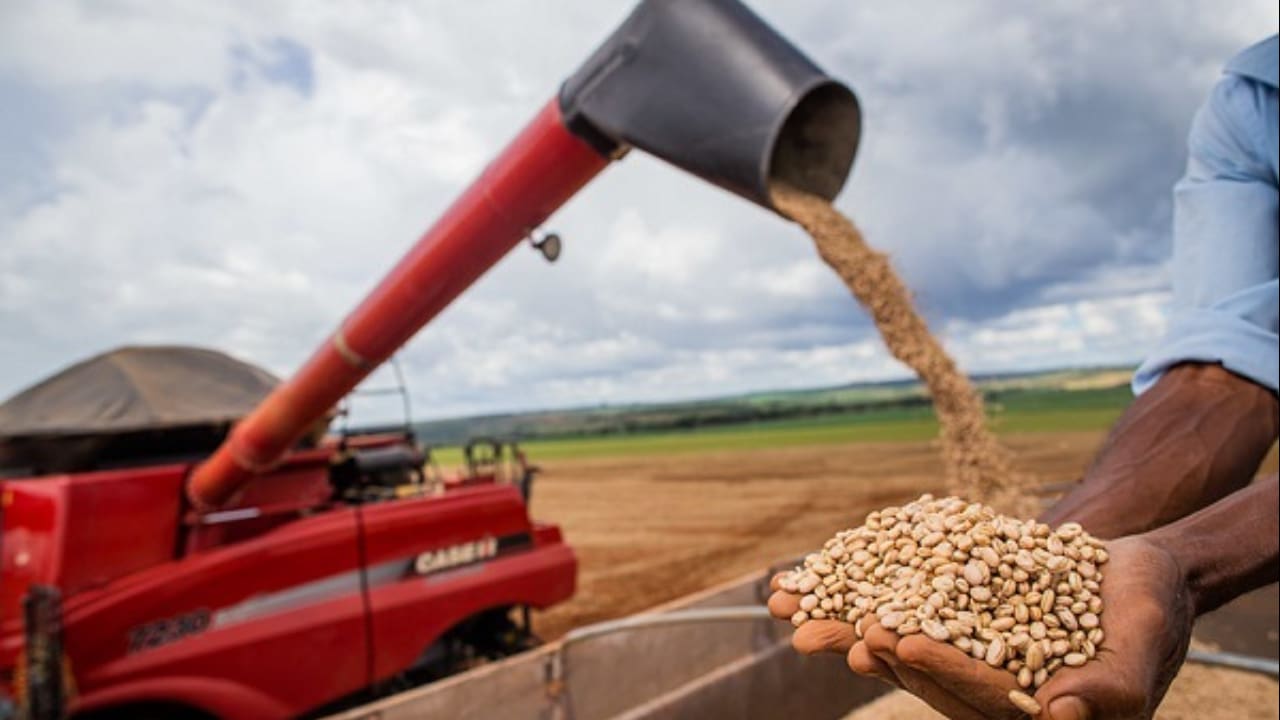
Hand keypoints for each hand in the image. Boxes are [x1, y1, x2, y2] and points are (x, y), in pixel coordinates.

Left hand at [769, 536, 1194, 718]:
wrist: (1135, 568)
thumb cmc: (1150, 608)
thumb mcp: (1143, 641)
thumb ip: (1114, 686)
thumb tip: (1059, 716)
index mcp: (1030, 712)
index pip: (978, 695)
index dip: (941, 669)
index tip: (901, 641)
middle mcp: (989, 693)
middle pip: (922, 675)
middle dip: (870, 651)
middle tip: (822, 634)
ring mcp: (965, 656)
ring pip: (898, 643)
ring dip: (844, 625)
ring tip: (793, 611)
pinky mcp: (950, 621)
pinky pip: (898, 607)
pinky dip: (857, 592)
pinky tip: (813, 579)